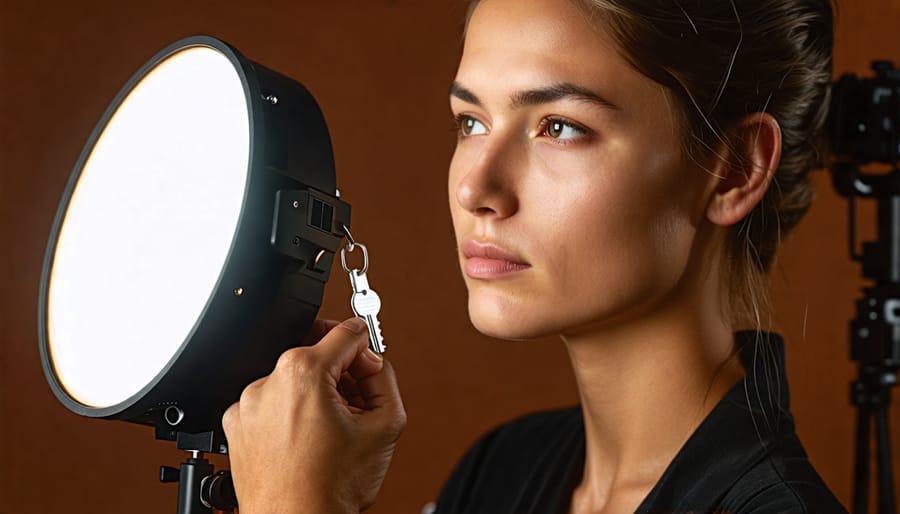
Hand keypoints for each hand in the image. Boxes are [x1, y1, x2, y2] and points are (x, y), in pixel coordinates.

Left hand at [222, 318, 405, 513]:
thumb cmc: (331, 488)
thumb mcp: (386, 424)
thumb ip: (384, 375)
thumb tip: (371, 360)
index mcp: (302, 372)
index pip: (345, 333)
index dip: (367, 348)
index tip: (369, 361)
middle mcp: (267, 382)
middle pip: (317, 353)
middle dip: (341, 372)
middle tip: (354, 400)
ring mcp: (248, 404)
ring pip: (293, 378)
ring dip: (314, 392)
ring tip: (329, 428)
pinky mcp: (237, 424)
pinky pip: (270, 403)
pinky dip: (289, 413)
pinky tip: (305, 437)